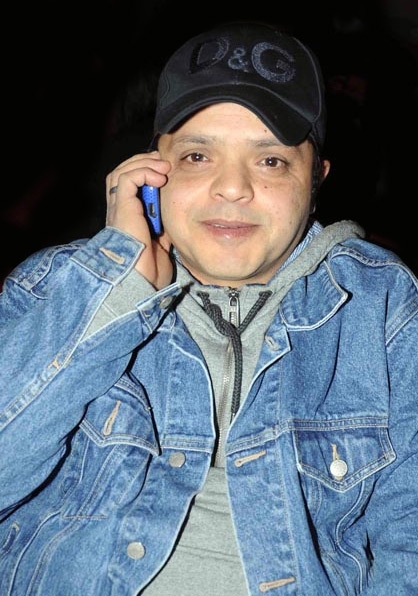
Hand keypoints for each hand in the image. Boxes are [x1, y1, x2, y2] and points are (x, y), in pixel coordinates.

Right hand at [106, 152, 172, 288]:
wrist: (141, 280)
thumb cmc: (149, 270)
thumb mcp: (161, 244)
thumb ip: (163, 228)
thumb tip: (174, 217)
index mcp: (127, 219)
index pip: (129, 186)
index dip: (145, 174)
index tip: (166, 173)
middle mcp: (119, 211)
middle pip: (122, 174)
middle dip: (143, 163)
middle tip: (164, 163)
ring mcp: (118, 209)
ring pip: (121, 172)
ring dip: (143, 164)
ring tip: (163, 166)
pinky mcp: (122, 208)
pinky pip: (127, 178)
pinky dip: (143, 172)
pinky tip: (159, 177)